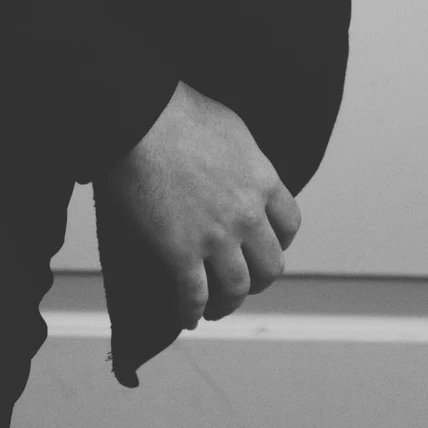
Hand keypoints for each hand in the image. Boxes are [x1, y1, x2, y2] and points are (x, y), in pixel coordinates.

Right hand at [101, 81, 300, 328]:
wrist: (138, 116)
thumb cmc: (175, 109)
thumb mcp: (230, 128)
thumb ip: (242, 158)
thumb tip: (234, 168)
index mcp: (262, 179)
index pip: (289, 224)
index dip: (279, 240)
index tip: (264, 244)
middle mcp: (247, 214)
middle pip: (271, 264)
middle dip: (259, 278)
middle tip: (244, 281)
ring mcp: (216, 237)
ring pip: (238, 287)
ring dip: (229, 303)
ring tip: (217, 308)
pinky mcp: (180, 252)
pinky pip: (193, 294)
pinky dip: (192, 311)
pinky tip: (186, 317)